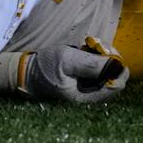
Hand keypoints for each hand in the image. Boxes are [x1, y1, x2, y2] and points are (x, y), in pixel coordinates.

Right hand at [0, 45, 128, 103]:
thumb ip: (92, 64)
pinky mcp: (82, 82)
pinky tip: (85, 50)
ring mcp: (85, 89)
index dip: (118, 67)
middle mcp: (88, 96)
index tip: (107, 52)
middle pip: (114, 77)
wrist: (24, 72)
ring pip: (107, 71)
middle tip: (96, 45)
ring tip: (88, 46)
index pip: (117, 85)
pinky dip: (95, 58)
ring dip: (102, 56)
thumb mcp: (69, 61)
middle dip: (109, 58)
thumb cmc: (44, 67)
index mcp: (85, 97)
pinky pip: (97, 70)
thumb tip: (117, 66)